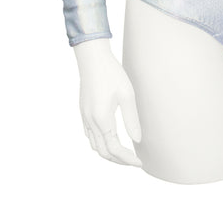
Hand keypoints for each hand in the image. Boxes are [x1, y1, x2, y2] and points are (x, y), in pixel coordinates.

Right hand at [74, 38, 141, 165]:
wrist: (93, 59)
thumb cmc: (112, 73)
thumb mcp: (127, 95)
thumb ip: (131, 119)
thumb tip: (137, 140)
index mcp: (102, 119)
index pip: (115, 149)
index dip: (127, 159)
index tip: (139, 163)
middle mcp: (91, 121)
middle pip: (103, 152)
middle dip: (119, 160)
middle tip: (134, 161)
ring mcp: (85, 117)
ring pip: (95, 146)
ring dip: (109, 154)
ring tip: (124, 153)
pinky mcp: (83, 112)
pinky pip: (90, 136)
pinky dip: (100, 144)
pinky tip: (110, 139)